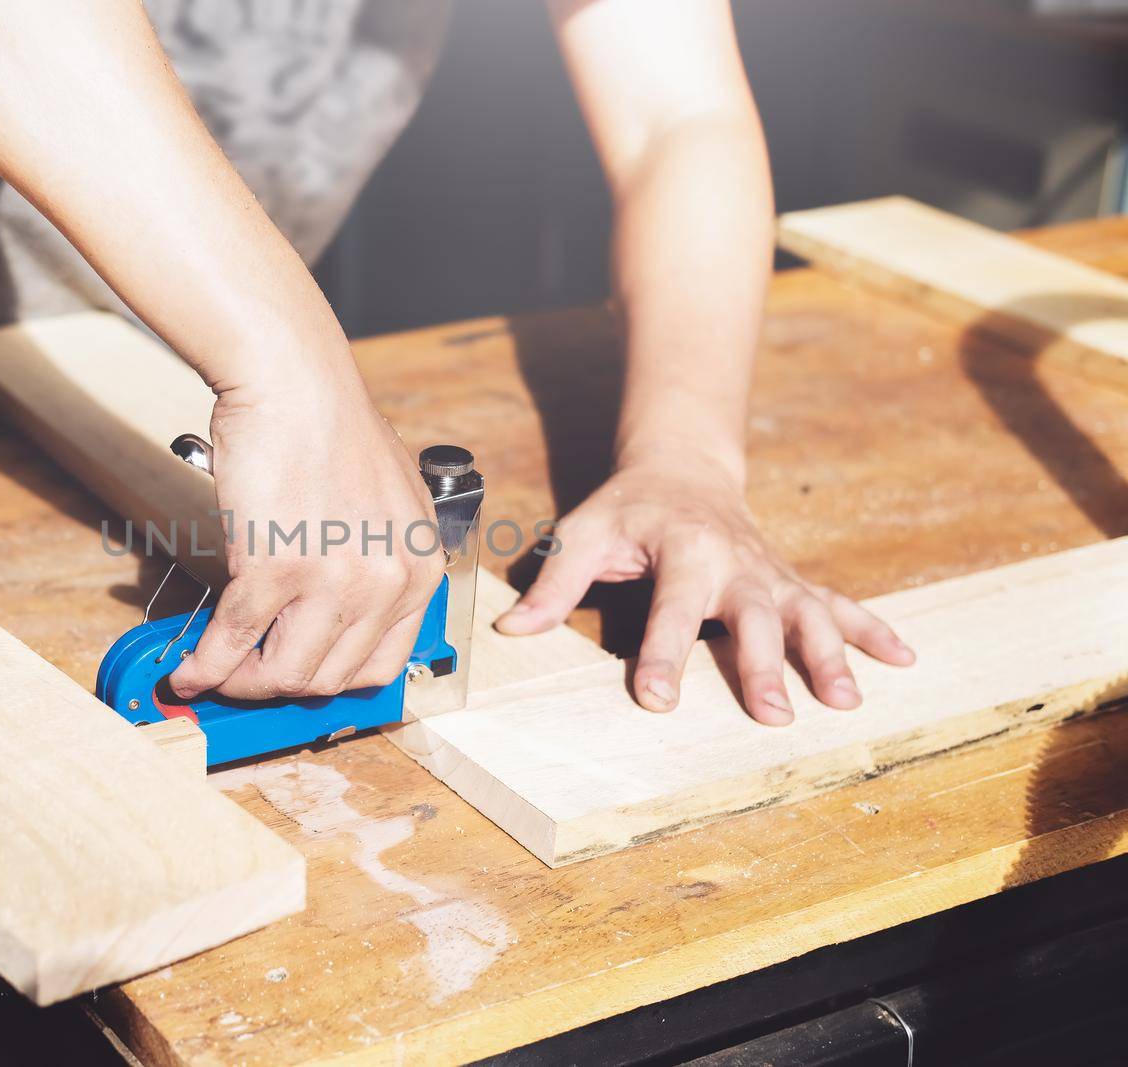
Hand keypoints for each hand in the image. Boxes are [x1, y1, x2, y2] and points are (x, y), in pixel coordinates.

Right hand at [168, 370, 443, 700]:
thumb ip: (374, 563)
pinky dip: (207, 663)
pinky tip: (190, 667)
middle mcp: (387, 582)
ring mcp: (335, 579)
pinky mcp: (277, 566)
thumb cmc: (330, 427)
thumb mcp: (387, 503)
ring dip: (241, 683)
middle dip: (278, 685)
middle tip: (244, 676)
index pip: (380, 665)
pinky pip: (236, 637)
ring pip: (284, 672)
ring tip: (214, 674)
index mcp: (418, 568)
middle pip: (329, 678)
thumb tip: (334, 610)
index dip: (329, 681)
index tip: (297, 678)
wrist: (293, 380)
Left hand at [494, 446, 914, 724]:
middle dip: (764, 665)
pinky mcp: (791, 579)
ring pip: (808, 613)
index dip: (661, 653)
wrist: (681, 466)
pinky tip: (904, 658)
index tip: (655, 699)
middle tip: (772, 716)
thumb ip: (554, 583)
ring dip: (831, 655)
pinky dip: (873, 628)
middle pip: (754, 616)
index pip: (671, 607)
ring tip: (847, 700)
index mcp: (682, 549)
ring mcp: (770, 572)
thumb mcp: (583, 532)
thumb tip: (511, 631)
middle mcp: (735, 561)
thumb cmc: (628, 508)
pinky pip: (839, 602)